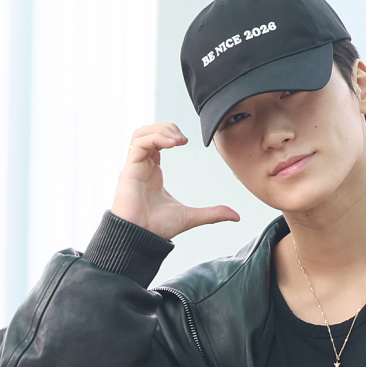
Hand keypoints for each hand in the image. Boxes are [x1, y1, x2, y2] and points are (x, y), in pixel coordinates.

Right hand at [110, 123, 239, 240]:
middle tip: (183, 137)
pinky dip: (154, 138)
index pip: (157, 142)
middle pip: (148, 133)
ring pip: (141, 134)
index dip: (171, 135)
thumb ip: (212, 213)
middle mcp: (142, 166)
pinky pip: (138, 143)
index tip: (186, 141)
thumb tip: (236, 216)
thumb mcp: (192, 216)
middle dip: (166, 128)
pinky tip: (171, 143)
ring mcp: (134, 167)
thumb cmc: (158, 228)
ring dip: (160, 130)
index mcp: (153, 172)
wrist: (141, 238)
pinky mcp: (129, 169)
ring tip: (177, 138)